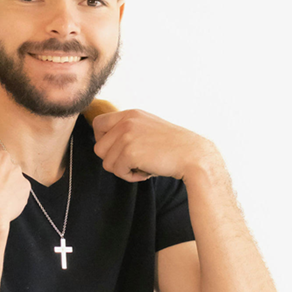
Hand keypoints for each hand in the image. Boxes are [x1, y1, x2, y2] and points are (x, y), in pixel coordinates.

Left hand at [92, 109, 213, 181]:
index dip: (103, 141)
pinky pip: (117, 171)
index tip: (117, 151)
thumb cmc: (172, 148)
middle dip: (113, 160)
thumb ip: (127, 131)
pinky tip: (147, 171)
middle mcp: (126, 121)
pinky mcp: (129, 151)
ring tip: (143, 166)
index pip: (98, 124)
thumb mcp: (147, 129)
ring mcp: (126, 135)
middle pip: (98, 148)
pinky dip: (131, 177)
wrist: (193, 155)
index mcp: (130, 114)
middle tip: (133, 163)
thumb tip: (103, 146)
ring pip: (106, 162)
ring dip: (123, 170)